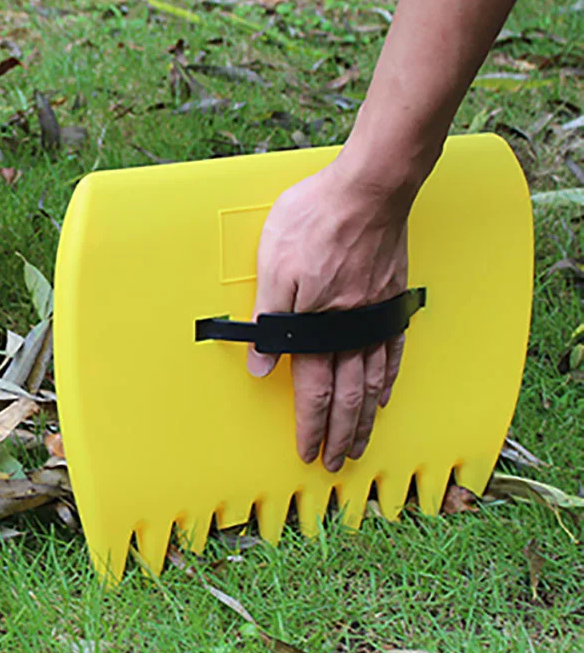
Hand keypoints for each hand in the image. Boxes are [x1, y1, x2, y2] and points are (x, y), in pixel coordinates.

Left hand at [245, 152, 414, 472]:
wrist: (367, 189)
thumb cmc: (314, 220)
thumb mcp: (273, 265)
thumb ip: (268, 319)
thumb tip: (260, 365)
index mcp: (318, 326)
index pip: (314, 392)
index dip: (310, 427)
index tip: (308, 451)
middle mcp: (350, 330)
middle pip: (347, 398)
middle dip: (340, 436)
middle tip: (337, 462)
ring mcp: (375, 317)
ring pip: (373, 383)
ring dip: (365, 418)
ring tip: (360, 442)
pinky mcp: (391, 300)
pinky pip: (392, 352)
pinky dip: (388, 380)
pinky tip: (384, 394)